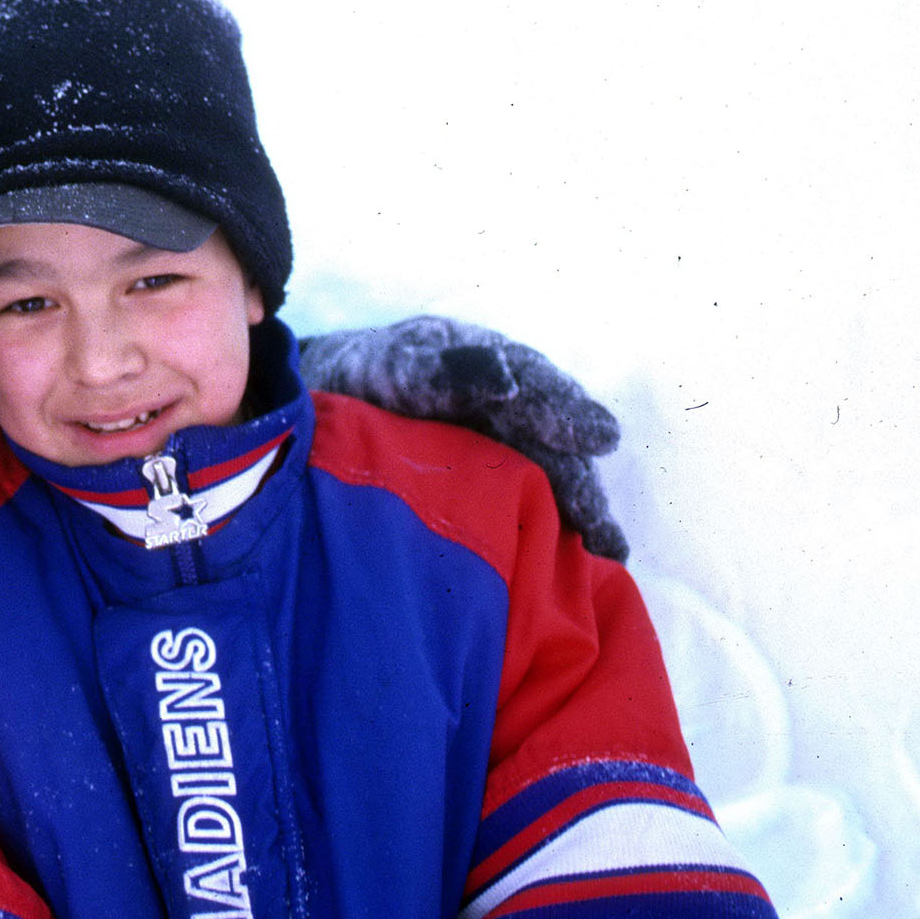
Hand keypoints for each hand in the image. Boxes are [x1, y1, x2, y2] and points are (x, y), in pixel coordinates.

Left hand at [299, 316, 628, 560]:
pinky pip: (520, 496)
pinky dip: (546, 523)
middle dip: (579, 481)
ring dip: (576, 508)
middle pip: (550, 440)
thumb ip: (441, 371)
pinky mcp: (480, 476)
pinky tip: (572, 557)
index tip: (600, 438)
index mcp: (481, 361)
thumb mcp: (389, 366)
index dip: (565, 413)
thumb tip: (508, 378)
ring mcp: (491, 439)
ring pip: (544, 472)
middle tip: (606, 528)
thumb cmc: (352, 376)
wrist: (312, 402)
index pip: (534, 387)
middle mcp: (499, 400)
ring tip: (607, 551)